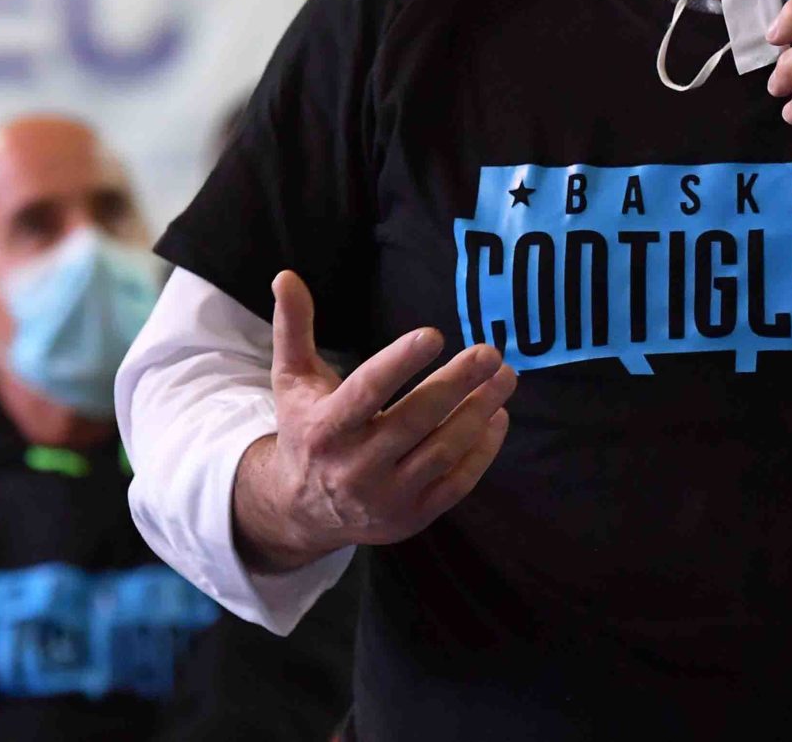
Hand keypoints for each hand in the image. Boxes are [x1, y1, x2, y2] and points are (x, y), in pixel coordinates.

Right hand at [232, 270, 516, 572]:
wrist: (304, 510)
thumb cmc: (306, 429)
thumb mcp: (292, 380)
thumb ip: (292, 328)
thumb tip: (286, 275)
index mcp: (325, 429)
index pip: (366, 392)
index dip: (400, 363)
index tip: (434, 334)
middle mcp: (355, 467)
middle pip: (416, 420)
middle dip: (457, 383)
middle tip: (489, 352)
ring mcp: (387, 497)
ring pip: (443, 452)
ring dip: (480, 412)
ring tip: (505, 377)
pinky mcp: (413, 516)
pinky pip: (457, 483)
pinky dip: (483, 449)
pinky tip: (497, 416)